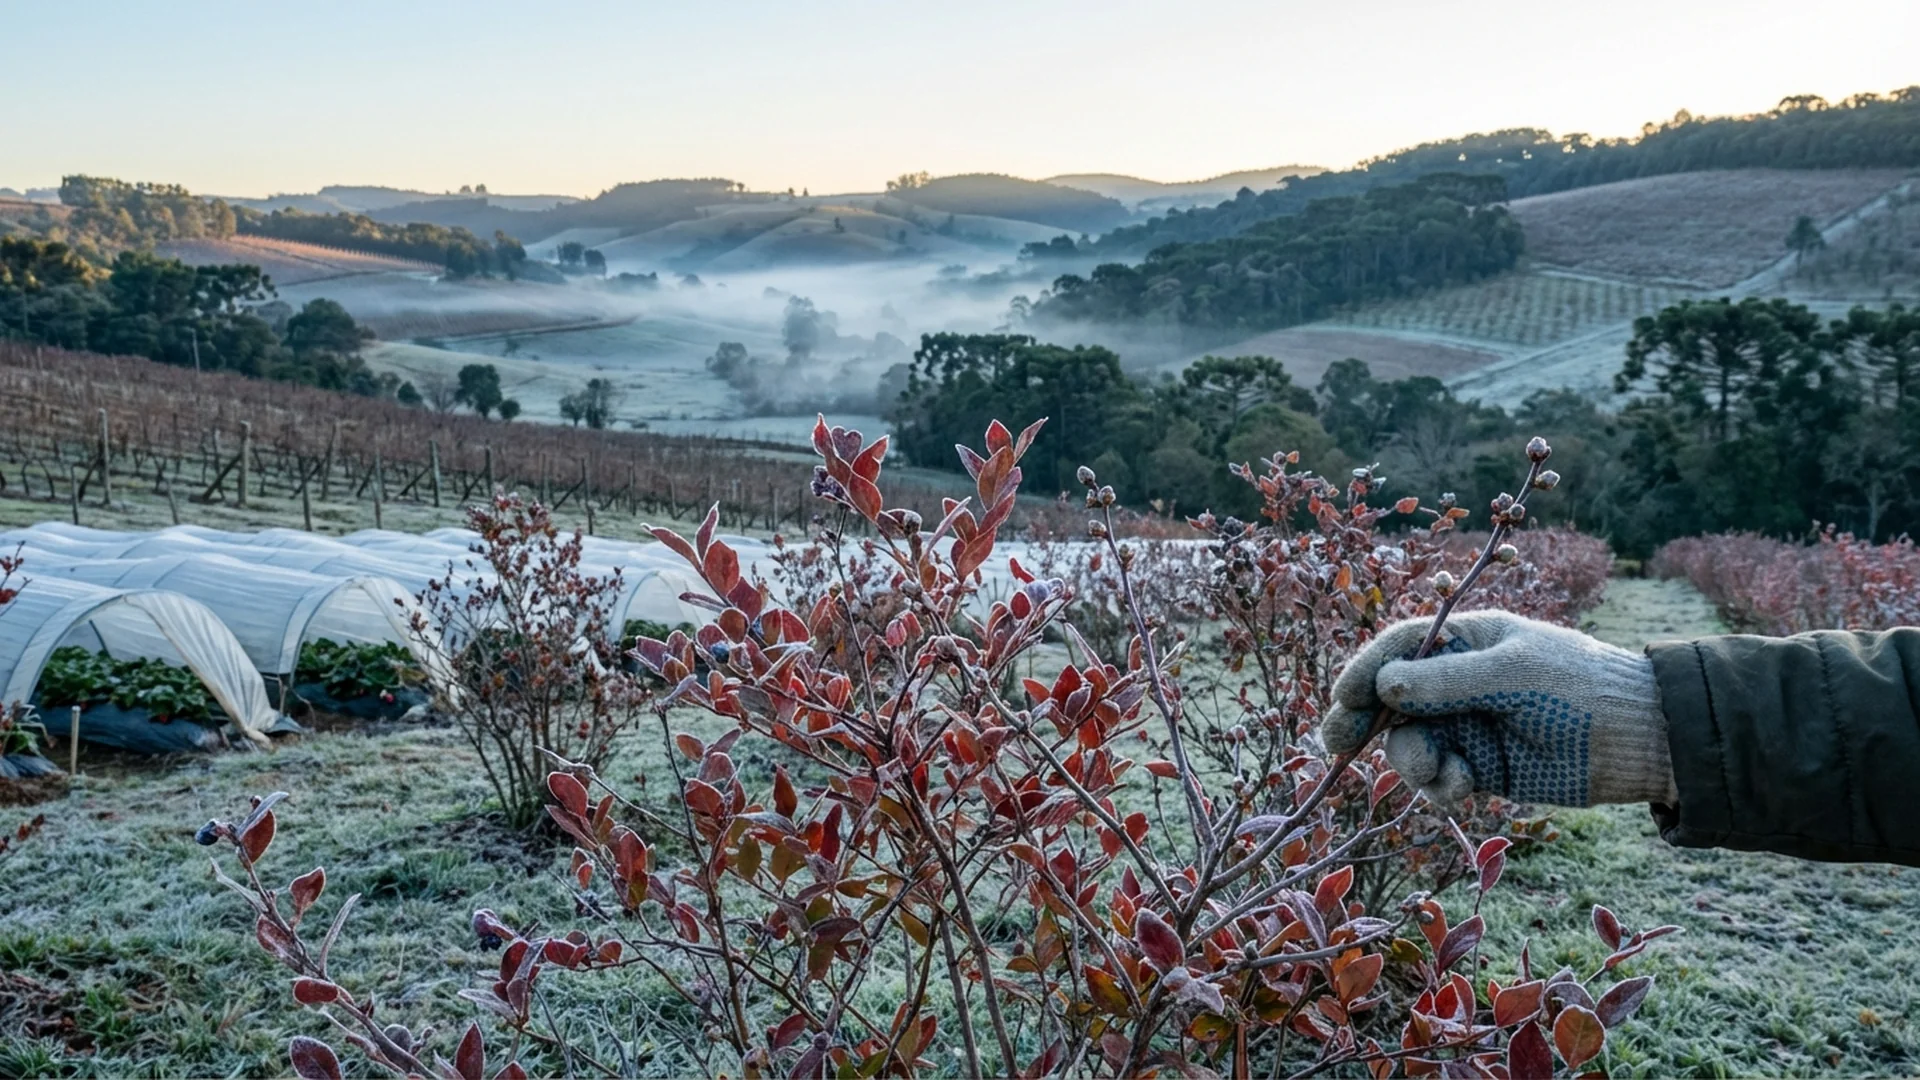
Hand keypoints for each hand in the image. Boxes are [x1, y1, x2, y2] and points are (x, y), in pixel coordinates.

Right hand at [1319, 611, 1673, 806]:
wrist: (1640, 740)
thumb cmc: (1579, 687)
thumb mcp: (1512, 674)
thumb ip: (1446, 681)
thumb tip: (1383, 685)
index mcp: (1466, 641)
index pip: (1398, 649)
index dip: (1364, 671)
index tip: (1341, 698)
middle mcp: (1456, 683)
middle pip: (1389, 700)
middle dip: (1363, 722)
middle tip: (1337, 744)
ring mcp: (1466, 726)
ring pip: (1408, 744)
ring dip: (1410, 760)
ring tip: (1436, 772)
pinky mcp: (1480, 768)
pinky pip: (1437, 778)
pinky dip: (1440, 786)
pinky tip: (1461, 787)